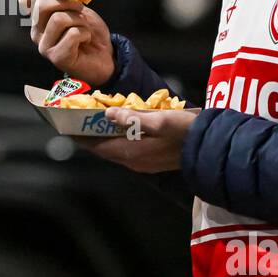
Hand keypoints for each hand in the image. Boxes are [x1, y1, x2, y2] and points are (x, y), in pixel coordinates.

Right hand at [18, 0, 114, 85]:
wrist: (104, 56)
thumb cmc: (88, 32)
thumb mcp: (76, 7)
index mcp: (38, 20)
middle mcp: (37, 33)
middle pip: (42, 6)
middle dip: (66, 2)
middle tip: (80, 9)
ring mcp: (45, 47)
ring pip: (59, 19)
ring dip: (79, 20)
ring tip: (84, 27)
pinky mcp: (58, 58)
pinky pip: (72, 34)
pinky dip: (85, 33)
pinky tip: (85, 40)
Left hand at [74, 107, 199, 173]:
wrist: (212, 147)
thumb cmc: (186, 131)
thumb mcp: (160, 121)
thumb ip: (133, 118)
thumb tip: (108, 114)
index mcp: (131, 153)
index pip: (96, 146)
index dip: (80, 136)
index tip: (65, 124)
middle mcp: (133, 161)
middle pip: (103, 148)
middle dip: (89, 134)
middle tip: (77, 118)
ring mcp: (143, 162)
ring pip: (114, 148)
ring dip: (103, 135)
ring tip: (94, 119)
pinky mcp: (152, 159)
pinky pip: (126, 148)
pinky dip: (117, 137)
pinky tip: (120, 125)